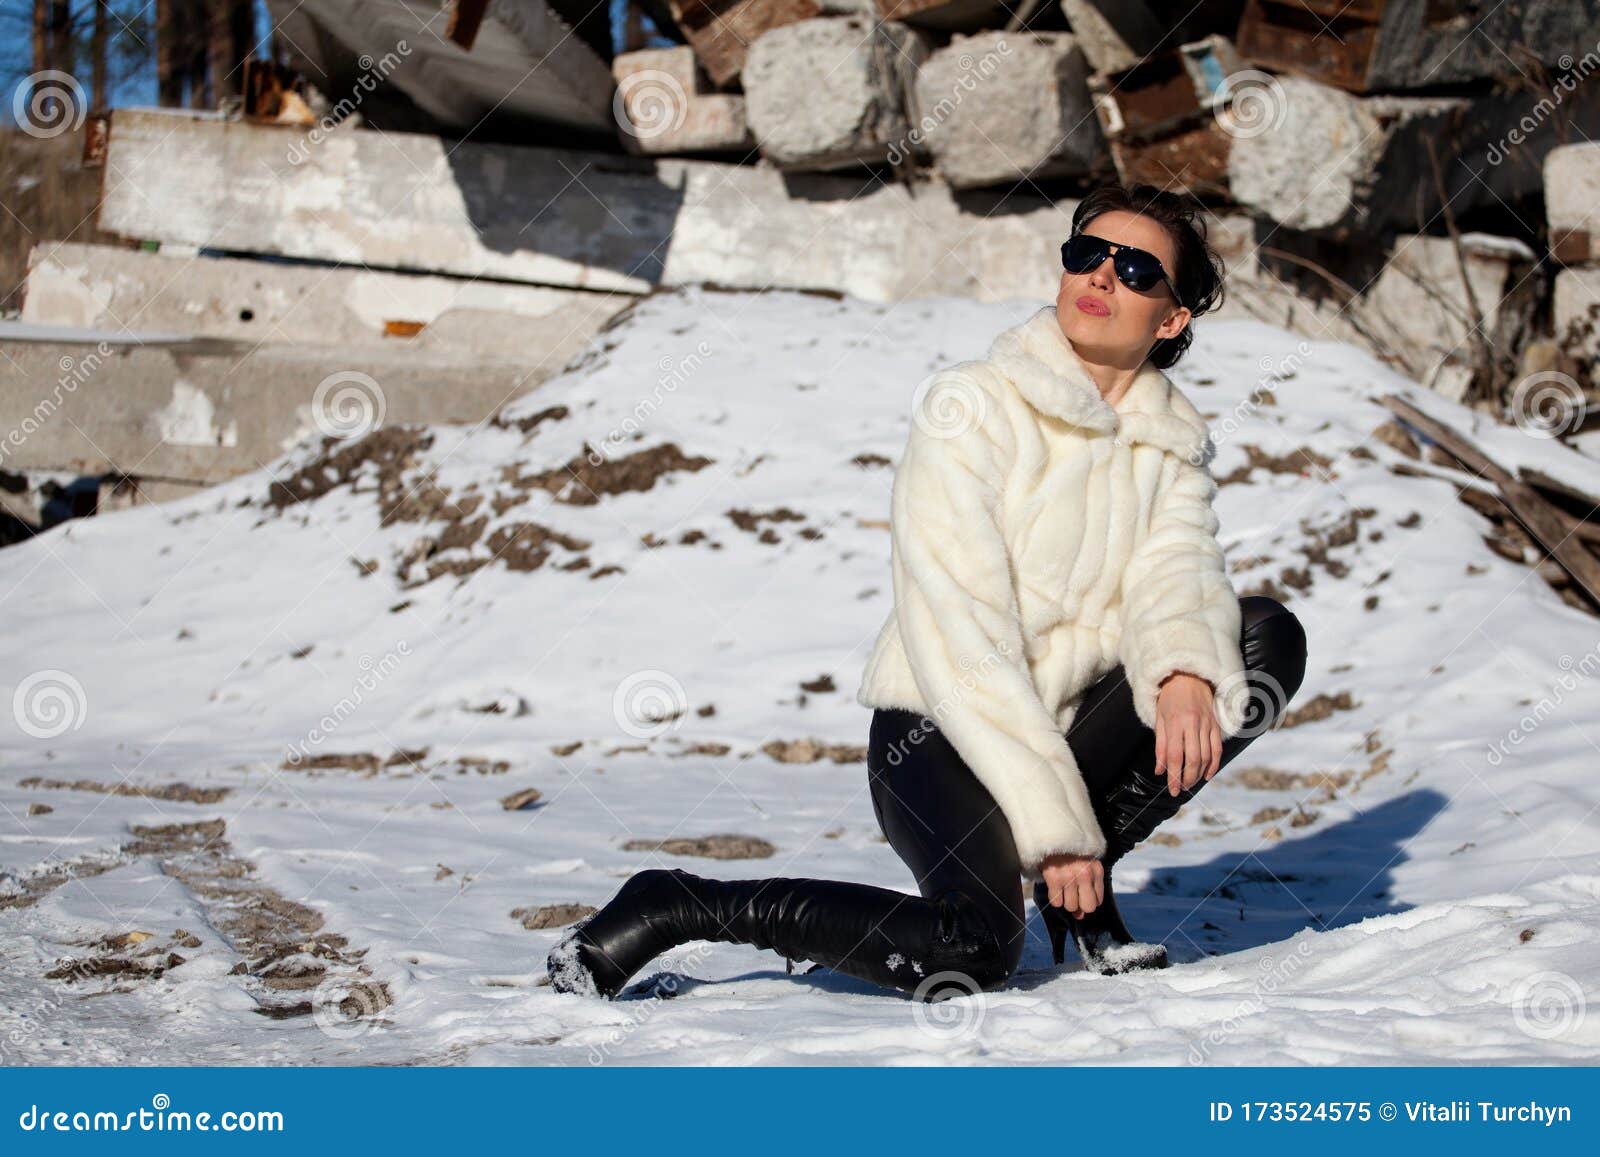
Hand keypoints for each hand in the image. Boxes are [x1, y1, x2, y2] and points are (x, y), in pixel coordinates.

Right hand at [1038, 852, 1103, 918]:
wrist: (1053, 831)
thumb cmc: (1070, 850)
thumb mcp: (1087, 862)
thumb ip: (1089, 886)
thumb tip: (1080, 915)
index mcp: (1097, 870)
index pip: (1098, 901)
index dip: (1088, 899)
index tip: (1081, 892)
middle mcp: (1085, 874)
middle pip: (1088, 907)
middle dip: (1080, 905)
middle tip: (1073, 894)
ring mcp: (1069, 877)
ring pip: (1070, 906)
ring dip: (1065, 900)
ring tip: (1062, 887)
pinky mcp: (1054, 878)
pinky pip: (1056, 902)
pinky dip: (1055, 897)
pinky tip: (1054, 886)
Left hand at [1154, 671, 1221, 795]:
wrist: (1188, 677)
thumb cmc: (1169, 698)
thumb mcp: (1159, 719)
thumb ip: (1160, 746)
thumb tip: (1160, 770)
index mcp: (1175, 723)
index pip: (1174, 756)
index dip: (1174, 776)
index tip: (1172, 789)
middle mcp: (1193, 725)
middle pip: (1193, 759)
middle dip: (1187, 778)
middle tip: (1181, 788)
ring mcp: (1207, 725)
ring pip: (1207, 757)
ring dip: (1199, 774)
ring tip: (1191, 783)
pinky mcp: (1216, 725)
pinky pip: (1217, 749)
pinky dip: (1214, 765)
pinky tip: (1207, 775)